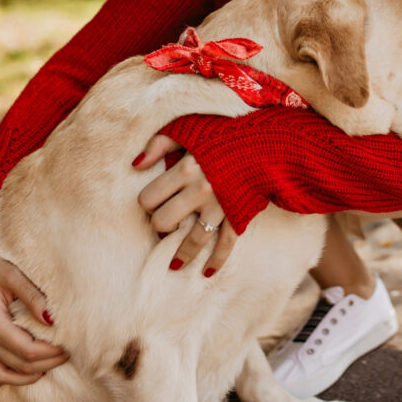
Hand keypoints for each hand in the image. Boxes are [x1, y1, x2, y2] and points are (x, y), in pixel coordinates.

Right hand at [0, 233, 68, 386]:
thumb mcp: (14, 275)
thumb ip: (33, 297)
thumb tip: (51, 319)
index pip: (27, 351)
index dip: (51, 352)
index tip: (69, 345)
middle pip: (19, 365)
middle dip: (47, 363)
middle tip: (67, 354)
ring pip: (1, 377)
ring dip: (27, 376)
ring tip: (49, 364)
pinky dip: (2, 379)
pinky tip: (21, 371)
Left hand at [134, 135, 237, 275]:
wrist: (266, 142)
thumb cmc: (223, 134)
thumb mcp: (188, 128)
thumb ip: (159, 144)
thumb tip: (136, 165)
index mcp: (185, 169)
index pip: (149, 199)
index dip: (147, 203)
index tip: (153, 202)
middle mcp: (200, 191)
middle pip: (164, 222)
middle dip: (161, 226)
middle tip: (164, 225)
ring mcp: (220, 206)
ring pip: (192, 239)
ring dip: (181, 254)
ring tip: (174, 264)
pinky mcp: (238, 215)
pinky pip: (226, 244)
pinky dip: (216, 261)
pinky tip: (206, 272)